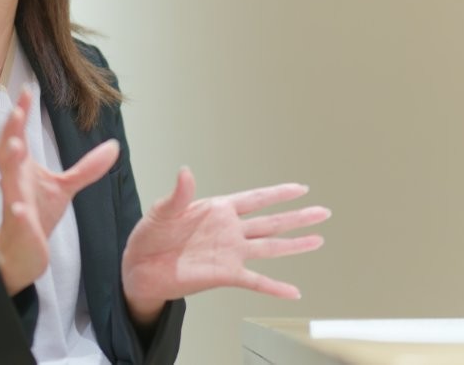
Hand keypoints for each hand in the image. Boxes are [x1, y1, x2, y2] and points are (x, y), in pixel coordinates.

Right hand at [0, 88, 119, 294]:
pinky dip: (17, 214)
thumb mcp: (65, 187)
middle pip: (7, 152)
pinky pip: (16, 220)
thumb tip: (114, 146)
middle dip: (11, 131)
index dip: (21, 113)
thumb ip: (87, 168)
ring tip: (15, 146)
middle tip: (17, 111)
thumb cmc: (36, 212)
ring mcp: (13, 204)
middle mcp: (13, 182)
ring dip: (9, 164)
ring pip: (6, 182)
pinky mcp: (19, 229)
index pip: (18, 134)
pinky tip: (19, 210)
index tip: (28, 89)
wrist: (22, 252)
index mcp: (21, 168)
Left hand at [121, 168, 329, 325]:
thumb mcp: (162, 211)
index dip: (277, 193)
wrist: (140, 268)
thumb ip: (178, 195)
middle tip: (323, 211)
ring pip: (270, 247)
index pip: (254, 199)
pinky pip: (255, 281)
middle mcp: (229, 231)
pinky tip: (293, 291)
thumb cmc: (150, 236)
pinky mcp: (225, 275)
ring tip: (319, 239)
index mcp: (217, 210)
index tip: (300, 188)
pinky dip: (274, 287)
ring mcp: (230, 253)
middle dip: (297, 216)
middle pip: (271, 221)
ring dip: (294, 244)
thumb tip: (186, 172)